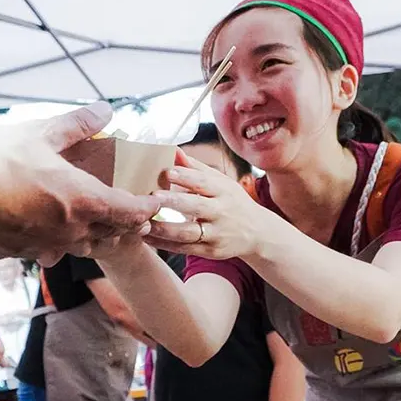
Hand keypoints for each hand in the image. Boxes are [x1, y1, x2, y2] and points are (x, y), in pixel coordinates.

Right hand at [0, 103, 160, 264]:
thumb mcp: (39, 134)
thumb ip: (75, 125)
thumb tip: (104, 110)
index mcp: (83, 201)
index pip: (129, 211)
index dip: (146, 207)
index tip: (156, 203)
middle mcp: (69, 231)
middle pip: (110, 235)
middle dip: (125, 226)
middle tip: (135, 219)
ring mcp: (42, 246)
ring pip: (80, 249)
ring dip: (94, 239)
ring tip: (99, 230)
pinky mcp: (16, 255)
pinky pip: (46, 254)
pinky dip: (56, 245)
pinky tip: (49, 240)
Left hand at [145, 150, 266, 258]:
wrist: (257, 233)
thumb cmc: (232, 202)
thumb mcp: (221, 183)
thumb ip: (196, 168)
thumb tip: (174, 149)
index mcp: (224, 192)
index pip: (204, 183)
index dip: (186, 177)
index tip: (167, 171)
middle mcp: (222, 212)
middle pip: (197, 207)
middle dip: (175, 202)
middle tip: (153, 196)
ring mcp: (217, 234)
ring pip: (188, 232)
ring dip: (164, 228)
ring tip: (143, 222)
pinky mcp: (211, 251)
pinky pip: (185, 248)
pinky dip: (165, 244)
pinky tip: (147, 236)